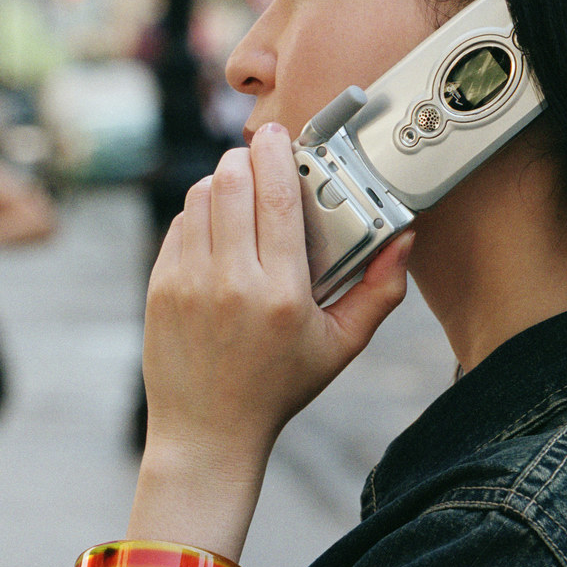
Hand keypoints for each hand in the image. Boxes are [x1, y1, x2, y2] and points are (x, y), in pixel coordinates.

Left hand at [129, 122, 412, 556]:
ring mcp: (189, 283)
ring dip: (223, 182)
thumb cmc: (281, 386)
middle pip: (233, 183)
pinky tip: (218, 226)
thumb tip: (405, 237)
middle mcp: (232, 283)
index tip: (283, 135)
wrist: (208, 431)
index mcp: (282, 294)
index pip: (276, 198)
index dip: (279, 154)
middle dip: (248, 158)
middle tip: (263, 156)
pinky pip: (180, 224)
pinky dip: (199, 213)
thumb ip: (380, 291)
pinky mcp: (161, 286)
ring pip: (200, 196)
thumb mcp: (342, 345)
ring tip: (242, 190)